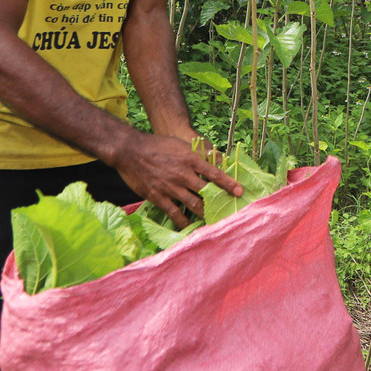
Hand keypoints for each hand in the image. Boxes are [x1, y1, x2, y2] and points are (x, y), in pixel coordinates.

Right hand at [111, 130, 241, 226]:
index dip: (228, 183)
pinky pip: (174, 213)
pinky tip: (190, 226)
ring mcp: (170, 187)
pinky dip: (183, 221)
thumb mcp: (180, 144)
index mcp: (190, 159)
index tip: (240, 191)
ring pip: (193, 204)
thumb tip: (216, 157)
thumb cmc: (157, 145)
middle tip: (230, 211)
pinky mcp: (158, 197)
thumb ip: (198, 153)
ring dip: (204, 214)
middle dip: (219, 202)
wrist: (130, 151)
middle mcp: (182, 174)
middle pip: (206, 192)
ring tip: (213, 221)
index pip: (214, 173)